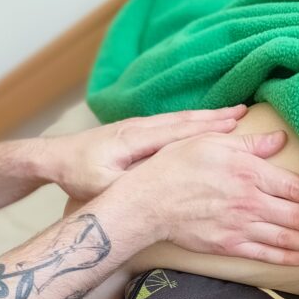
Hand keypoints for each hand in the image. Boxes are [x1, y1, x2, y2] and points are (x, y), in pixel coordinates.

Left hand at [45, 106, 247, 200]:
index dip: (207, 127)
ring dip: (206, 117)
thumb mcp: (101, 186)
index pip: (178, 131)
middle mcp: (138, 128)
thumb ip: (130, 183)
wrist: (53, 158)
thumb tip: (157, 184)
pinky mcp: (134, 131)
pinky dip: (191, 122)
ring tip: (233, 114)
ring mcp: (137, 127)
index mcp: (134, 140)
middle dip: (215, 117)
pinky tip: (204, 123)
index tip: (235, 123)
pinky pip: (170, 124)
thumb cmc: (77, 175)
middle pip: (184, 120)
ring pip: (179, 120)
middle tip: (244, 113)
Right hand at [121, 131, 298, 263]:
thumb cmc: (176, 166)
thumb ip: (250, 145)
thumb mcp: (211, 141)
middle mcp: (251, 202)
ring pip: (289, 238)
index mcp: (251, 173)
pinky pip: (265, 254)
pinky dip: (289, 257)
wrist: (146, 201)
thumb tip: (279, 139)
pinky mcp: (228, 246)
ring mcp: (240, 227)